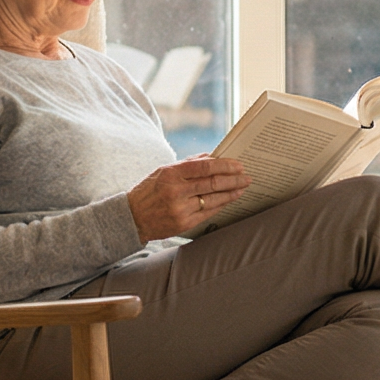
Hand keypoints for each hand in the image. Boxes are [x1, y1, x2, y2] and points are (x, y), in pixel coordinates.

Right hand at [129, 155, 249, 238]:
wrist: (132, 218)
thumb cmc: (149, 190)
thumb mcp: (163, 171)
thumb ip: (188, 164)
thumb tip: (212, 156)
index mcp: (171, 174)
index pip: (205, 167)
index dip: (225, 165)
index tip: (238, 165)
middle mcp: (176, 191)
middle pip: (213, 184)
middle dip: (234, 180)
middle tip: (247, 177)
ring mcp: (180, 209)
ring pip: (214, 199)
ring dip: (231, 193)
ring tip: (242, 187)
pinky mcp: (184, 223)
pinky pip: (209, 213)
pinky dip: (221, 205)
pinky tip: (229, 199)